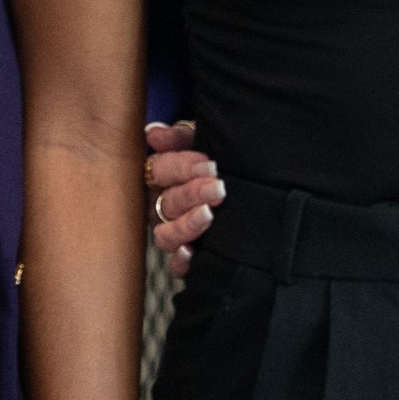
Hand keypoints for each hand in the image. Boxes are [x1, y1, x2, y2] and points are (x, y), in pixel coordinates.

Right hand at [144, 118, 221, 278]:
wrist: (245, 187)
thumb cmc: (215, 162)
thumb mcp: (201, 142)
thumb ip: (180, 136)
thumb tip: (153, 133)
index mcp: (161, 177)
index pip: (159, 170)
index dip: (182, 167)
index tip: (210, 166)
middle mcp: (160, 206)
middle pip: (166, 203)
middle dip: (192, 194)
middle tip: (218, 188)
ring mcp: (172, 232)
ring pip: (165, 236)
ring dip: (186, 225)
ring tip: (208, 215)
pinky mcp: (186, 256)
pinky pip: (176, 266)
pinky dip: (181, 261)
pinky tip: (192, 252)